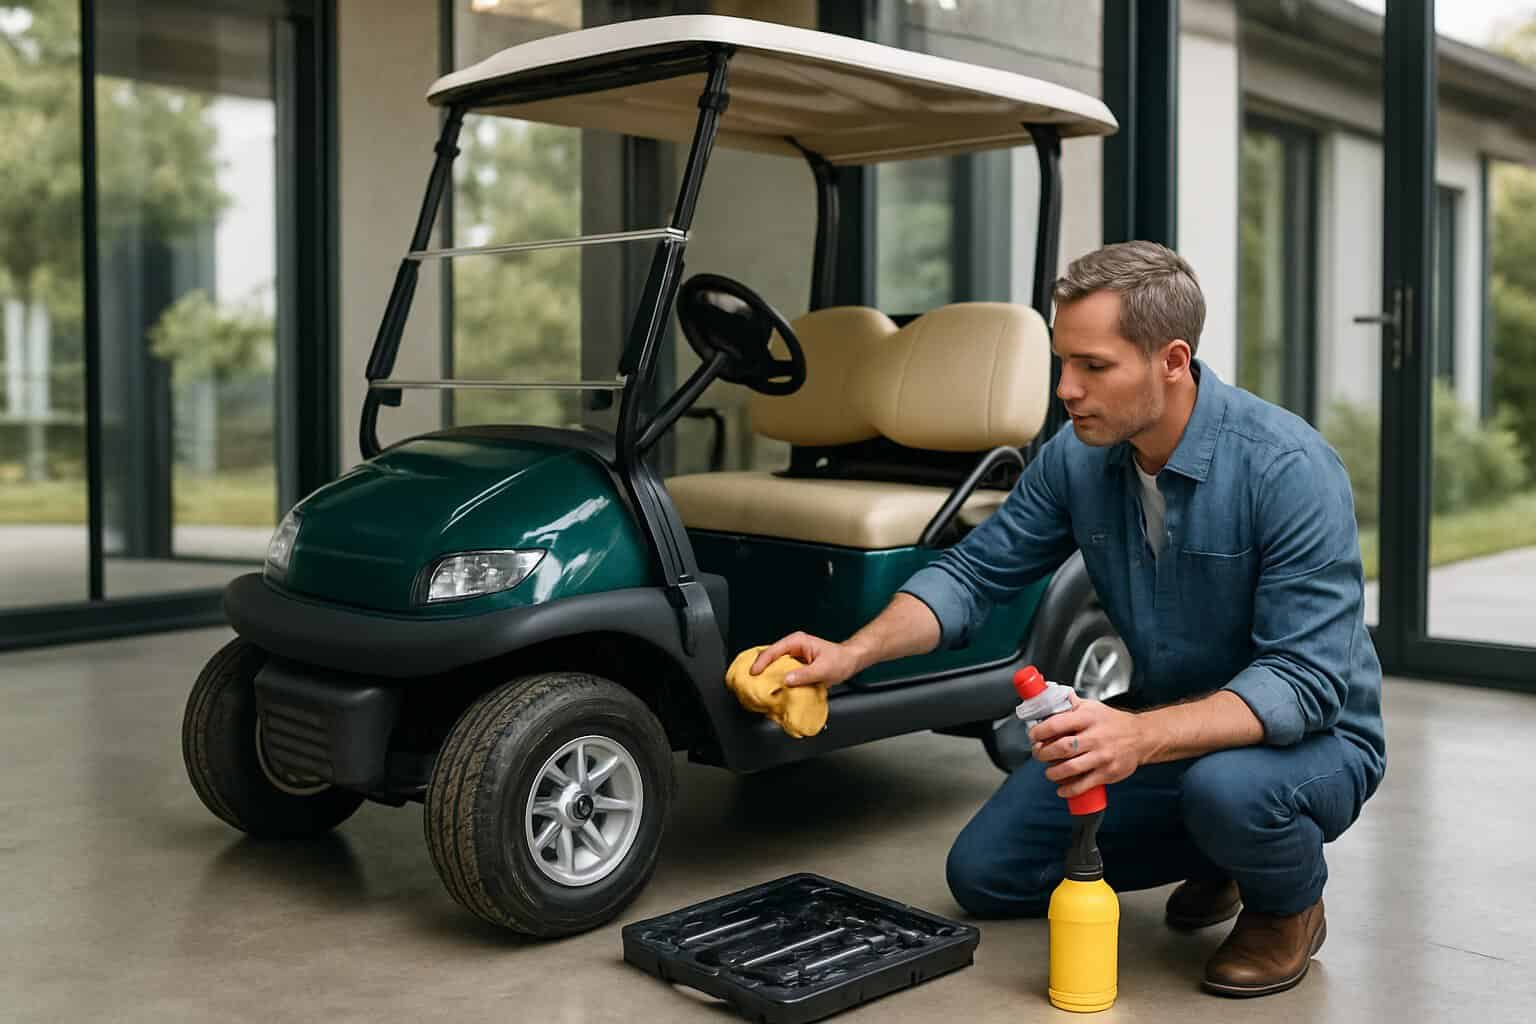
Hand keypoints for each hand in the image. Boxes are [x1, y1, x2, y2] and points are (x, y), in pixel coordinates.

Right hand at [749, 632, 862, 687]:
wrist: (849, 662)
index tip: (754, 673)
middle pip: (770, 656)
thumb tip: (787, 680)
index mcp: (797, 642)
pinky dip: (776, 680)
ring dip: (768, 675)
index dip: (762, 662)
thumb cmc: (839, 660)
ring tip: (760, 687)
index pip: (774, 650)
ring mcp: (793, 656)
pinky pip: (781, 671)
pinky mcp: (795, 666)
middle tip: (753, 682)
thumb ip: (805, 675)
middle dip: (761, 668)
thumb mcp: (823, 669)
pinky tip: (773, 689)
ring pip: (774, 665)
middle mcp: (792, 647)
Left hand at [1028, 693, 1146, 798]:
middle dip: (1043, 753)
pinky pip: (1083, 784)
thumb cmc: (1113, 722)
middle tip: (1039, 754)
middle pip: (1061, 748)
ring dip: (1052, 772)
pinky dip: (1068, 789)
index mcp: (1088, 718)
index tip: (1033, 736)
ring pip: (1069, 768)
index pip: (1056, 724)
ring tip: (1049, 771)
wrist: (1141, 737)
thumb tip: (1047, 697)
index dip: (1039, 732)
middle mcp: (1095, 737)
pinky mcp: (1108, 773)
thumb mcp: (1092, 707)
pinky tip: (1061, 788)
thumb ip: (1070, 704)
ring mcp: (1102, 756)